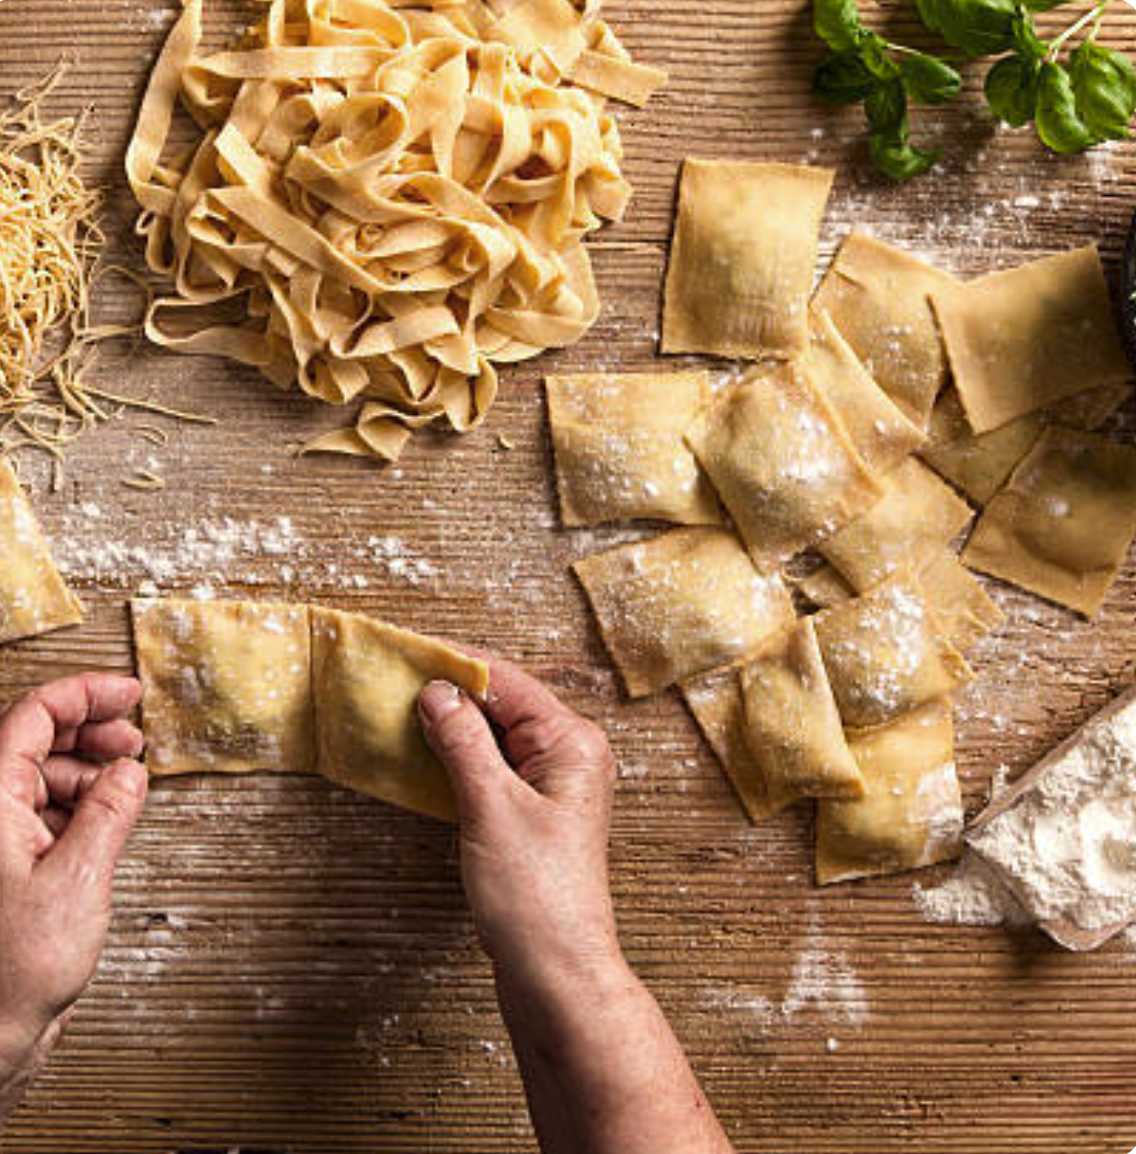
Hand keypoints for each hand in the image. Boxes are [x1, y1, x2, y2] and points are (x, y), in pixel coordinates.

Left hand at [0, 674, 147, 1118]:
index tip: (126, 691)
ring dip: (88, 772)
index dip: (83, 694)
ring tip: (128, 781)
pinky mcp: (8, 870)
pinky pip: (44, 815)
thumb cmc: (12, 971)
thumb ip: (110, 813)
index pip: (31, 718)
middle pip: (34, 742)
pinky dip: (80, 807)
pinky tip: (108, 818)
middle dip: (89, 731)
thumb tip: (129, 771)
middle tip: (133, 735)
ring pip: (40, 779)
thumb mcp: (79, 878)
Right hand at [418, 657, 620, 991]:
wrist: (557, 972)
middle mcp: (569, 755)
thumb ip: (463, 742)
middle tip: (395, 681)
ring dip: (452, 725)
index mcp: (572, 742)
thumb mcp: (491, 807)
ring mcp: (554, 784)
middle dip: (451, 692)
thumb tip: (437, 692)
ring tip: (402, 712)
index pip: (507, 682)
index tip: (407, 652)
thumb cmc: (536, 896)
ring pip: (496, 736)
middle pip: (503, 704)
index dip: (455, 665)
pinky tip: (426, 756)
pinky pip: (494, 767)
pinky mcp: (534, 812)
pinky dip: (460, 758)